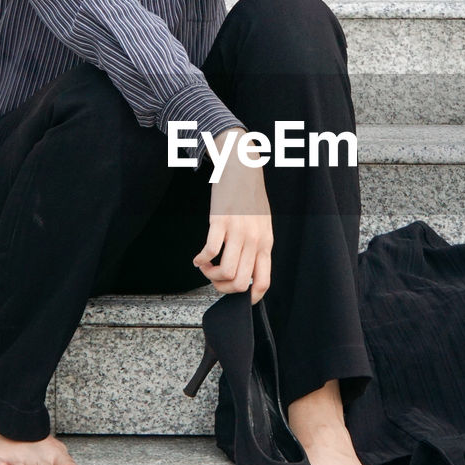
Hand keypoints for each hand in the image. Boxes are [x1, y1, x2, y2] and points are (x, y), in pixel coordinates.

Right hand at [192, 130, 273, 305]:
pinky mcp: (221, 221)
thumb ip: (256, 246)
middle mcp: (254, 240)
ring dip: (210, 276)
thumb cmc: (250, 196)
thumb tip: (246, 270)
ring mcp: (238, 231)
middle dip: (223, 288)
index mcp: (266, 243)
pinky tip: (198, 257)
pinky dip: (200, 260)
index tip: (237, 296)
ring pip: (225, 272)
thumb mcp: (261, 224)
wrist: (242, 167)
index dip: (249, 297)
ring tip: (205, 267)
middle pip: (240, 283)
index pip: (263, 281)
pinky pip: (210, 252)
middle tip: (214, 278)